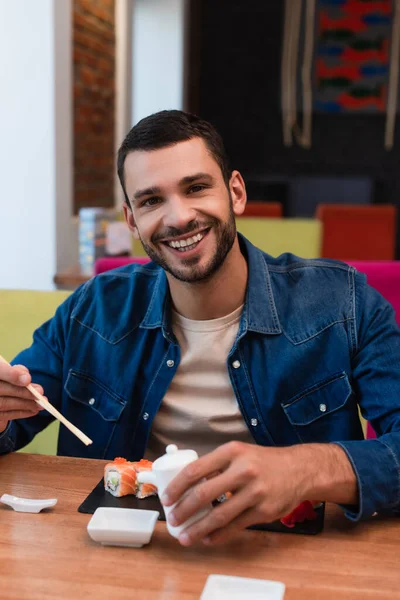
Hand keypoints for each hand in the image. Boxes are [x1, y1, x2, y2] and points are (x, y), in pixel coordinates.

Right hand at [0, 362, 45, 432]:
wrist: (0, 392)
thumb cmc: (4, 377)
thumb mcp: (9, 369)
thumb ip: (16, 370)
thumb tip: (26, 379)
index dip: (11, 374)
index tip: (27, 379)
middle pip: (2, 389)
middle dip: (23, 392)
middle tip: (40, 392)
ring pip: (4, 404)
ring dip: (25, 404)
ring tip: (41, 404)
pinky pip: (4, 415)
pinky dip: (21, 413)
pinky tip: (33, 410)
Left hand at [161, 441, 309, 546]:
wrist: (299, 469)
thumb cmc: (262, 461)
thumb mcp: (239, 453)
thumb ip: (217, 465)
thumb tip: (187, 483)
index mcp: (232, 451)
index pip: (196, 469)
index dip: (178, 486)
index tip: (166, 497)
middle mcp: (243, 470)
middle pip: (204, 494)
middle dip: (184, 510)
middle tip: (173, 519)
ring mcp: (255, 492)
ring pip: (219, 515)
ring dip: (198, 529)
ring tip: (185, 536)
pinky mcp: (264, 511)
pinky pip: (236, 526)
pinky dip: (218, 535)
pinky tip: (207, 538)